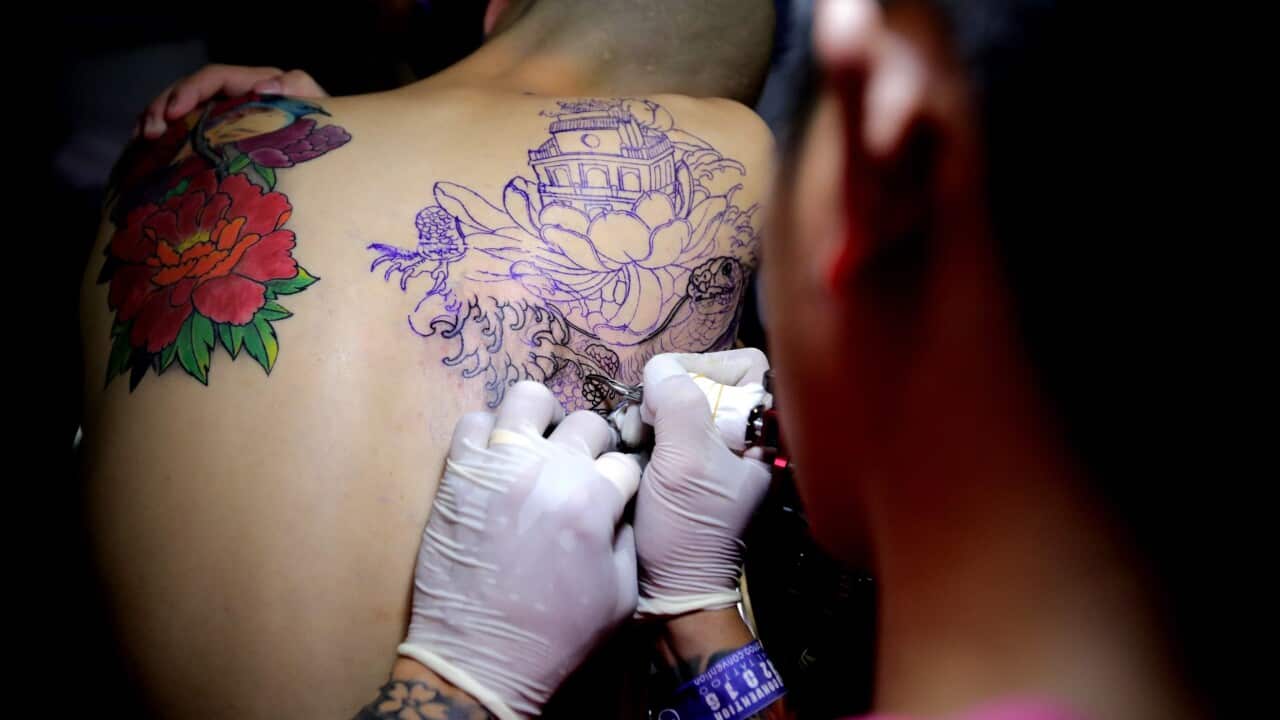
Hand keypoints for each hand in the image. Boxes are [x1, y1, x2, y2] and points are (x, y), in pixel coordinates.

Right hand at [138, 65, 327, 138]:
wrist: (336, 171)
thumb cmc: (328, 140)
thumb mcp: (319, 112)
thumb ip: (297, 91)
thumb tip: (262, 85)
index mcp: (259, 86)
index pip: (215, 77)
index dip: (190, 90)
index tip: (174, 113)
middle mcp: (239, 98)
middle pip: (190, 91)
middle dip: (163, 106)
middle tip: (148, 133)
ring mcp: (227, 120)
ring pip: (181, 111)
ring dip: (156, 121)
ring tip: (141, 140)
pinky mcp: (220, 141)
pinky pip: (185, 133)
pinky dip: (163, 140)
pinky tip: (145, 152)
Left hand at [399, 382, 641, 719]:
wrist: (480, 659)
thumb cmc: (556, 635)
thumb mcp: (621, 594)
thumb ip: (629, 538)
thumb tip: (623, 505)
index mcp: (595, 500)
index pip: (627, 461)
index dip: (627, 481)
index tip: (618, 493)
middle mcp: (549, 470)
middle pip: (588, 423)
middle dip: (594, 446)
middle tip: (583, 470)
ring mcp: (499, 465)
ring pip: (528, 398)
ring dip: (542, 418)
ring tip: (540, 444)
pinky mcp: (459, 474)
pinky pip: (474, 422)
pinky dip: (490, 433)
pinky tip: (498, 459)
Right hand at [634, 350, 772, 615]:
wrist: (670, 592)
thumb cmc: (688, 531)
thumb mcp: (685, 463)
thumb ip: (678, 404)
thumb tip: (662, 367)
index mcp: (763, 436)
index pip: (746, 366)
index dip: (706, 368)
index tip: (670, 390)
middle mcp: (744, 440)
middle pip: (707, 382)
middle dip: (668, 395)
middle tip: (644, 421)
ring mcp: (714, 455)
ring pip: (679, 405)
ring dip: (649, 416)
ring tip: (632, 440)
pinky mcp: (687, 470)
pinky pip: (665, 431)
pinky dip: (644, 435)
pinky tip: (631, 453)